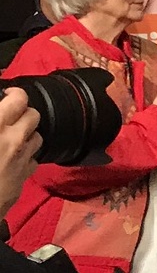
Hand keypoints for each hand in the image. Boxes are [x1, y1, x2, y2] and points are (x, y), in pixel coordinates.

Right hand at [0, 89, 41, 218]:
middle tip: (9, 115)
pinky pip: (32, 159)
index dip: (14, 94)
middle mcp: (13, 140)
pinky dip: (25, 155)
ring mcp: (21, 159)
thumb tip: (0, 111)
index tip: (7, 95)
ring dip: (26, 133)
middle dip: (23, 112)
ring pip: (37, 136)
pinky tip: (11, 157)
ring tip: (11, 135)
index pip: (18, 99)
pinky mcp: (24, 177)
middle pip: (34, 116)